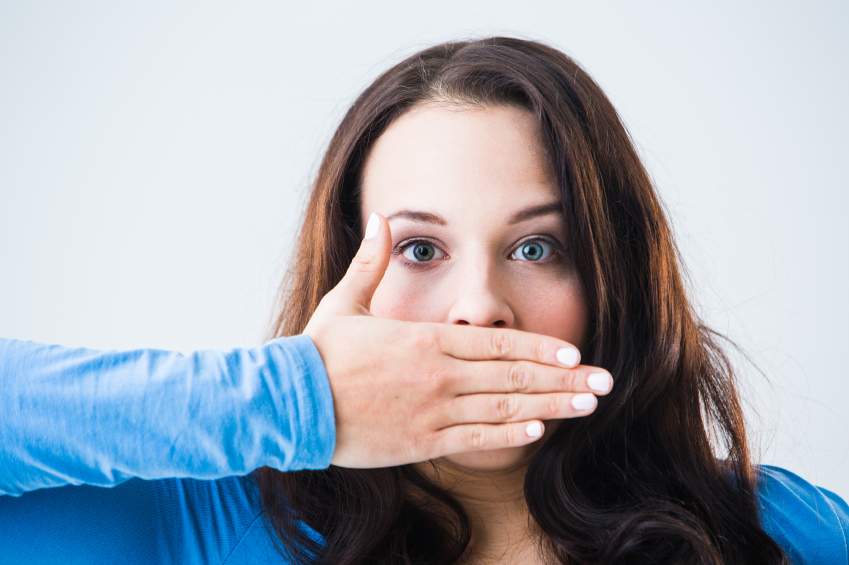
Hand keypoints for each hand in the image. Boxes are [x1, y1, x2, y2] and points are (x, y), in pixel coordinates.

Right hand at [303, 213, 611, 467]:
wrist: (287, 404)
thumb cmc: (317, 354)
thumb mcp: (345, 302)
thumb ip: (370, 262)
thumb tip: (379, 218)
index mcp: (425, 339)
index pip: (496, 341)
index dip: (540, 348)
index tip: (575, 352)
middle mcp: (437, 374)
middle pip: (512, 376)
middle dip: (564, 379)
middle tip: (604, 383)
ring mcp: (431, 410)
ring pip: (503, 408)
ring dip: (550, 406)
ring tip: (587, 407)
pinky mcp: (420, 441)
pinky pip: (473, 439)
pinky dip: (508, 435)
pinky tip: (537, 431)